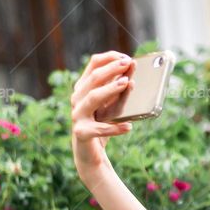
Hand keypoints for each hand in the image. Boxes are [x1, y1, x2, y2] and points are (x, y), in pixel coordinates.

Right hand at [70, 51, 135, 173]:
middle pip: (93, 79)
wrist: (90, 153)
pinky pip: (100, 129)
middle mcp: (77, 98)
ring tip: (127, 84)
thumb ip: (118, 91)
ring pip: (93, 98)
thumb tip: (131, 74)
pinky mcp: (82, 133)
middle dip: (111, 69)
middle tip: (128, 64)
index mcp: (83, 88)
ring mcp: (77, 115)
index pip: (93, 65)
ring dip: (110, 89)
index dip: (109, 58)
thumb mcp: (112, 105)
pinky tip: (128, 127)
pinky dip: (115, 128)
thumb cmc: (102, 124)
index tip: (126, 57)